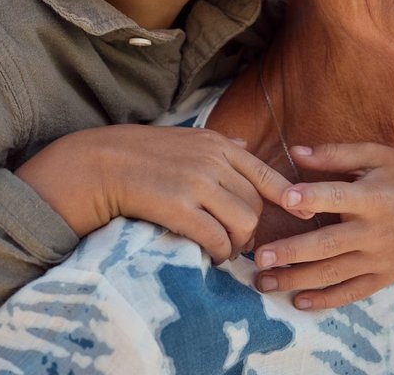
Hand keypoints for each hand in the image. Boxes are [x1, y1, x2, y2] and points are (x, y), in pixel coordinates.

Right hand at [17, 124, 292, 262]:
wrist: (98, 164)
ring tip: (224, 251)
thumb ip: (217, 146)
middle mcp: (212, 161)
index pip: (267, 174)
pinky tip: (209, 256)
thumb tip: (244, 145)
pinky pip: (217, 239)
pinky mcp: (178, 207)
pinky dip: (219, 253)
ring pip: (244, 224)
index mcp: (218, 145)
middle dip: (253, 230)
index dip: (287, 199)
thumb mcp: (184, 138)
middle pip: (256, 205)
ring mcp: (197, 184)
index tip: (296, 217)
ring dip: (238, 245)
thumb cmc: (140, 154)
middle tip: (239, 243)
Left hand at [251, 142, 393, 309]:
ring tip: (264, 282)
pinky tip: (298, 301)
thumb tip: (294, 151)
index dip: (311, 197)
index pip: (338, 197)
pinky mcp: (386, 275)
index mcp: (373, 197)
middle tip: (259, 258)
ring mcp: (382, 257)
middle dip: (292, 252)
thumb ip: (335, 154)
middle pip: (329, 244)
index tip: (284, 198)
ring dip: (297, 280)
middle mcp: (377, 231)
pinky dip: (326, 299)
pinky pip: (353, 292)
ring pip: (334, 273)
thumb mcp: (376, 155)